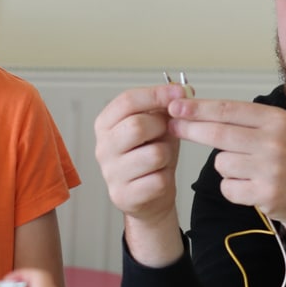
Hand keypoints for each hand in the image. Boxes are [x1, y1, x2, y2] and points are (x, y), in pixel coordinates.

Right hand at [94, 85, 189, 225]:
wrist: (150, 195)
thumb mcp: (156, 126)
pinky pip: (158, 179)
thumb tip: (183, 90)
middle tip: (165, 133)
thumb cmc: (151, 154)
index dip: (156, 94)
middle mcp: (102, 148)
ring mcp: (110, 173)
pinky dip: (165, 177)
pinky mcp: (123, 195)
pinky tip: (157, 177)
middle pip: (137, 126)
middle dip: (161, 127)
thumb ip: (165, 107)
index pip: (127, 101)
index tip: (180, 93)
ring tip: (161, 159)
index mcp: (105, 124)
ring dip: (167, 154)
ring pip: (154, 154)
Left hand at [165, 97, 285, 236]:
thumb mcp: (278, 131)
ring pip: (221, 163)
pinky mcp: (266, 193)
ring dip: (225, 168)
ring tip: (247, 171)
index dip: (198, 108)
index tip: (175, 106)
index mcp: (276, 120)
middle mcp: (275, 141)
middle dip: (191, 129)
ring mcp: (271, 168)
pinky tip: (251, 188)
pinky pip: (228, 187)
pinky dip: (232, 189)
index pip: (228, 110)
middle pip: (218, 133)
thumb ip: (243, 121)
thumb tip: (197, 111)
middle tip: (173, 127)